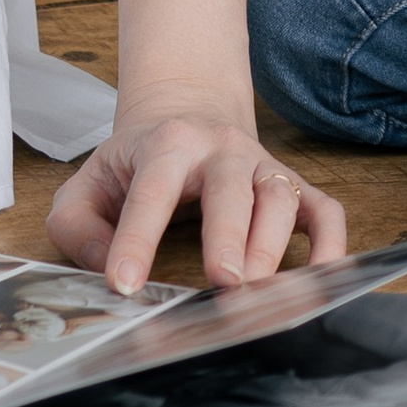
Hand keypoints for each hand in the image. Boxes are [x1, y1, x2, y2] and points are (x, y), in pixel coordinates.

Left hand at [47, 83, 347, 294]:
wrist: (186, 113)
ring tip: (257, 292)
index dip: (135, 239)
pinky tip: (319, 279)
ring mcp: (261, 165)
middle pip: (230, 187)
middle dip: (229, 235)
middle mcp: (220, 149)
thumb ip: (76, 226)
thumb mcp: (87, 184)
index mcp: (166, 144)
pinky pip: (325, 211)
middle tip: (224, 282)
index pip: (150, 191)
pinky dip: (331, 245)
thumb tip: (105, 268)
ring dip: (272, 246)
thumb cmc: (135, 162)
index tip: (125, 285)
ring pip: (280, 198)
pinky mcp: (292, 186)